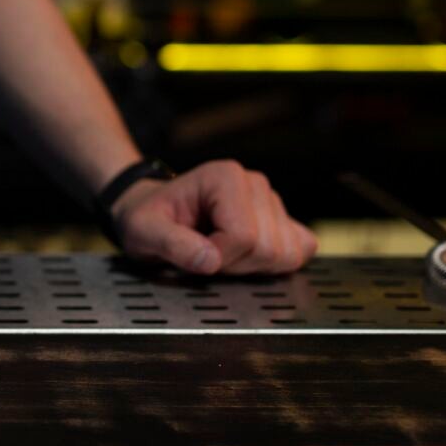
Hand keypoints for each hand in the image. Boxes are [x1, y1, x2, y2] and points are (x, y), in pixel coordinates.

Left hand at [111, 160, 317, 275]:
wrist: (155, 213)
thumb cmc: (150, 217)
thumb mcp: (145, 231)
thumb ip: (173, 244)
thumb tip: (210, 260)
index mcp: (225, 178)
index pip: (244, 236)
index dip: (218, 257)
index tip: (194, 252)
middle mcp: (254, 184)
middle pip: (269, 248)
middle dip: (235, 265)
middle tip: (205, 254)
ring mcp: (272, 202)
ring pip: (286, 254)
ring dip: (251, 266)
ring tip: (221, 253)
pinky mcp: (282, 219)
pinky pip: (301, 250)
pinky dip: (274, 265)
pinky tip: (244, 257)